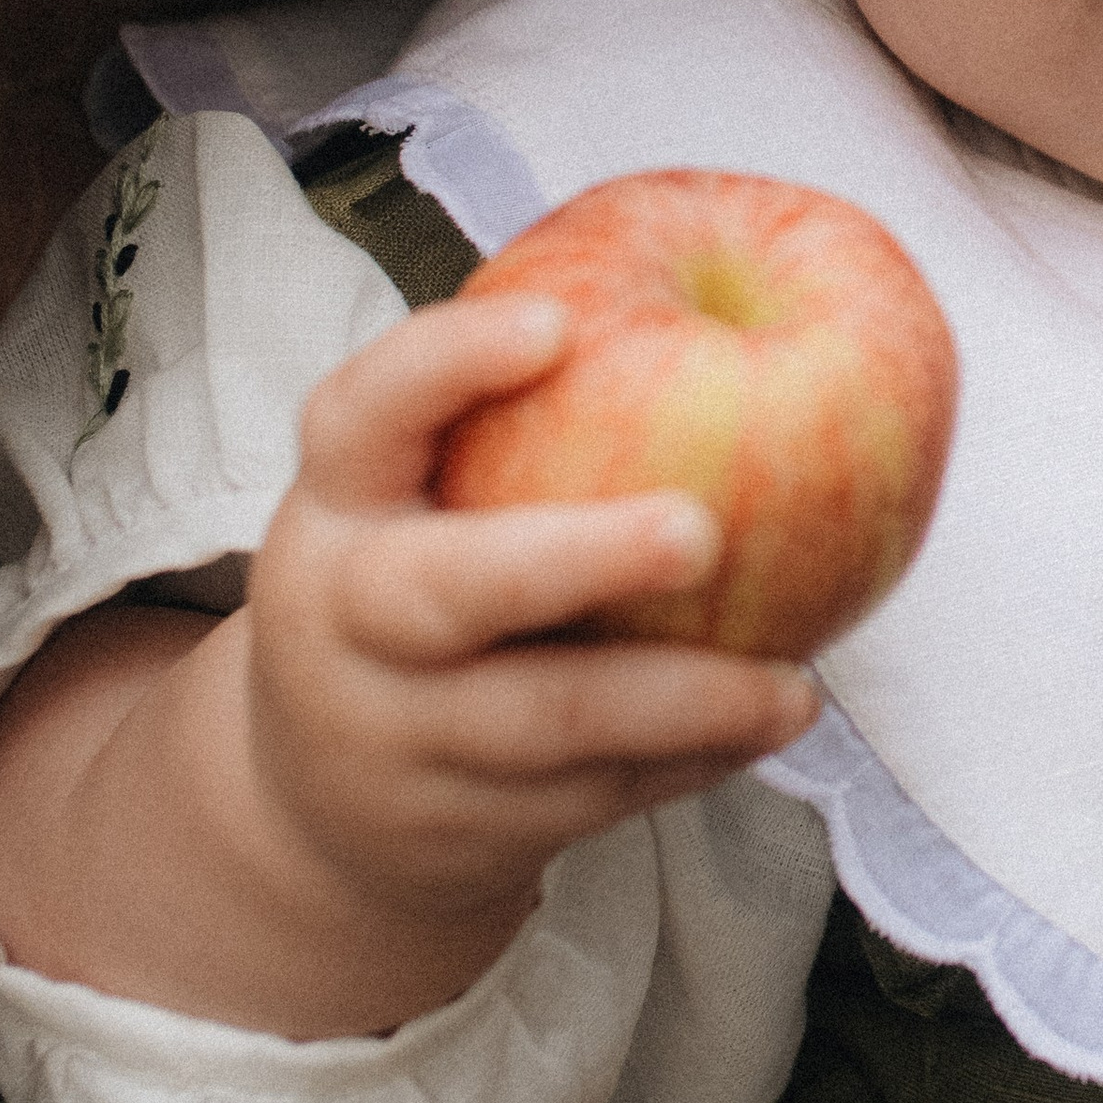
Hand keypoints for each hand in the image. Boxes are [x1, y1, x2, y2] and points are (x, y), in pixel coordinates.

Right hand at [239, 295, 818, 976]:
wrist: (311, 803)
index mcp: (336, 502)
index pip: (362, 411)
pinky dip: (688, 764)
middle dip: (577, 560)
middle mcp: (347, 619)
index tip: (557, 321)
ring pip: (544, 725)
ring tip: (790, 689)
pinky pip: (592, 797)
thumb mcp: (410, 492)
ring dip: (683, 704)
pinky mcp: (462, 827)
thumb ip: (511, 412)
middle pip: (448, 592)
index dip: (450, 364)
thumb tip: (719, 276)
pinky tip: (766, 723)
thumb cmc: (411, 581)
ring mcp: (398, 736)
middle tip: (699, 529)